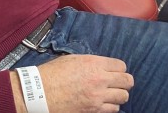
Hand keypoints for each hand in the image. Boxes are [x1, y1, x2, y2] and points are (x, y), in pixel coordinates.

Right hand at [12, 54, 133, 112]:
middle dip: (124, 82)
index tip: (115, 72)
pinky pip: (114, 109)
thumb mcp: (73, 59)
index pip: (121, 66)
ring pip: (123, 97)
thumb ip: (91, 62)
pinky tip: (103, 103)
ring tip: (111, 94)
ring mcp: (98, 97)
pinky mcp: (94, 110)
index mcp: (94, 63)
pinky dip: (111, 106)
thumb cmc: (52, 74)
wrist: (39, 93)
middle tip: (119, 83)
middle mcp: (100, 79)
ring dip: (119, 95)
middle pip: (127, 81)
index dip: (119, 69)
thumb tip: (101, 66)